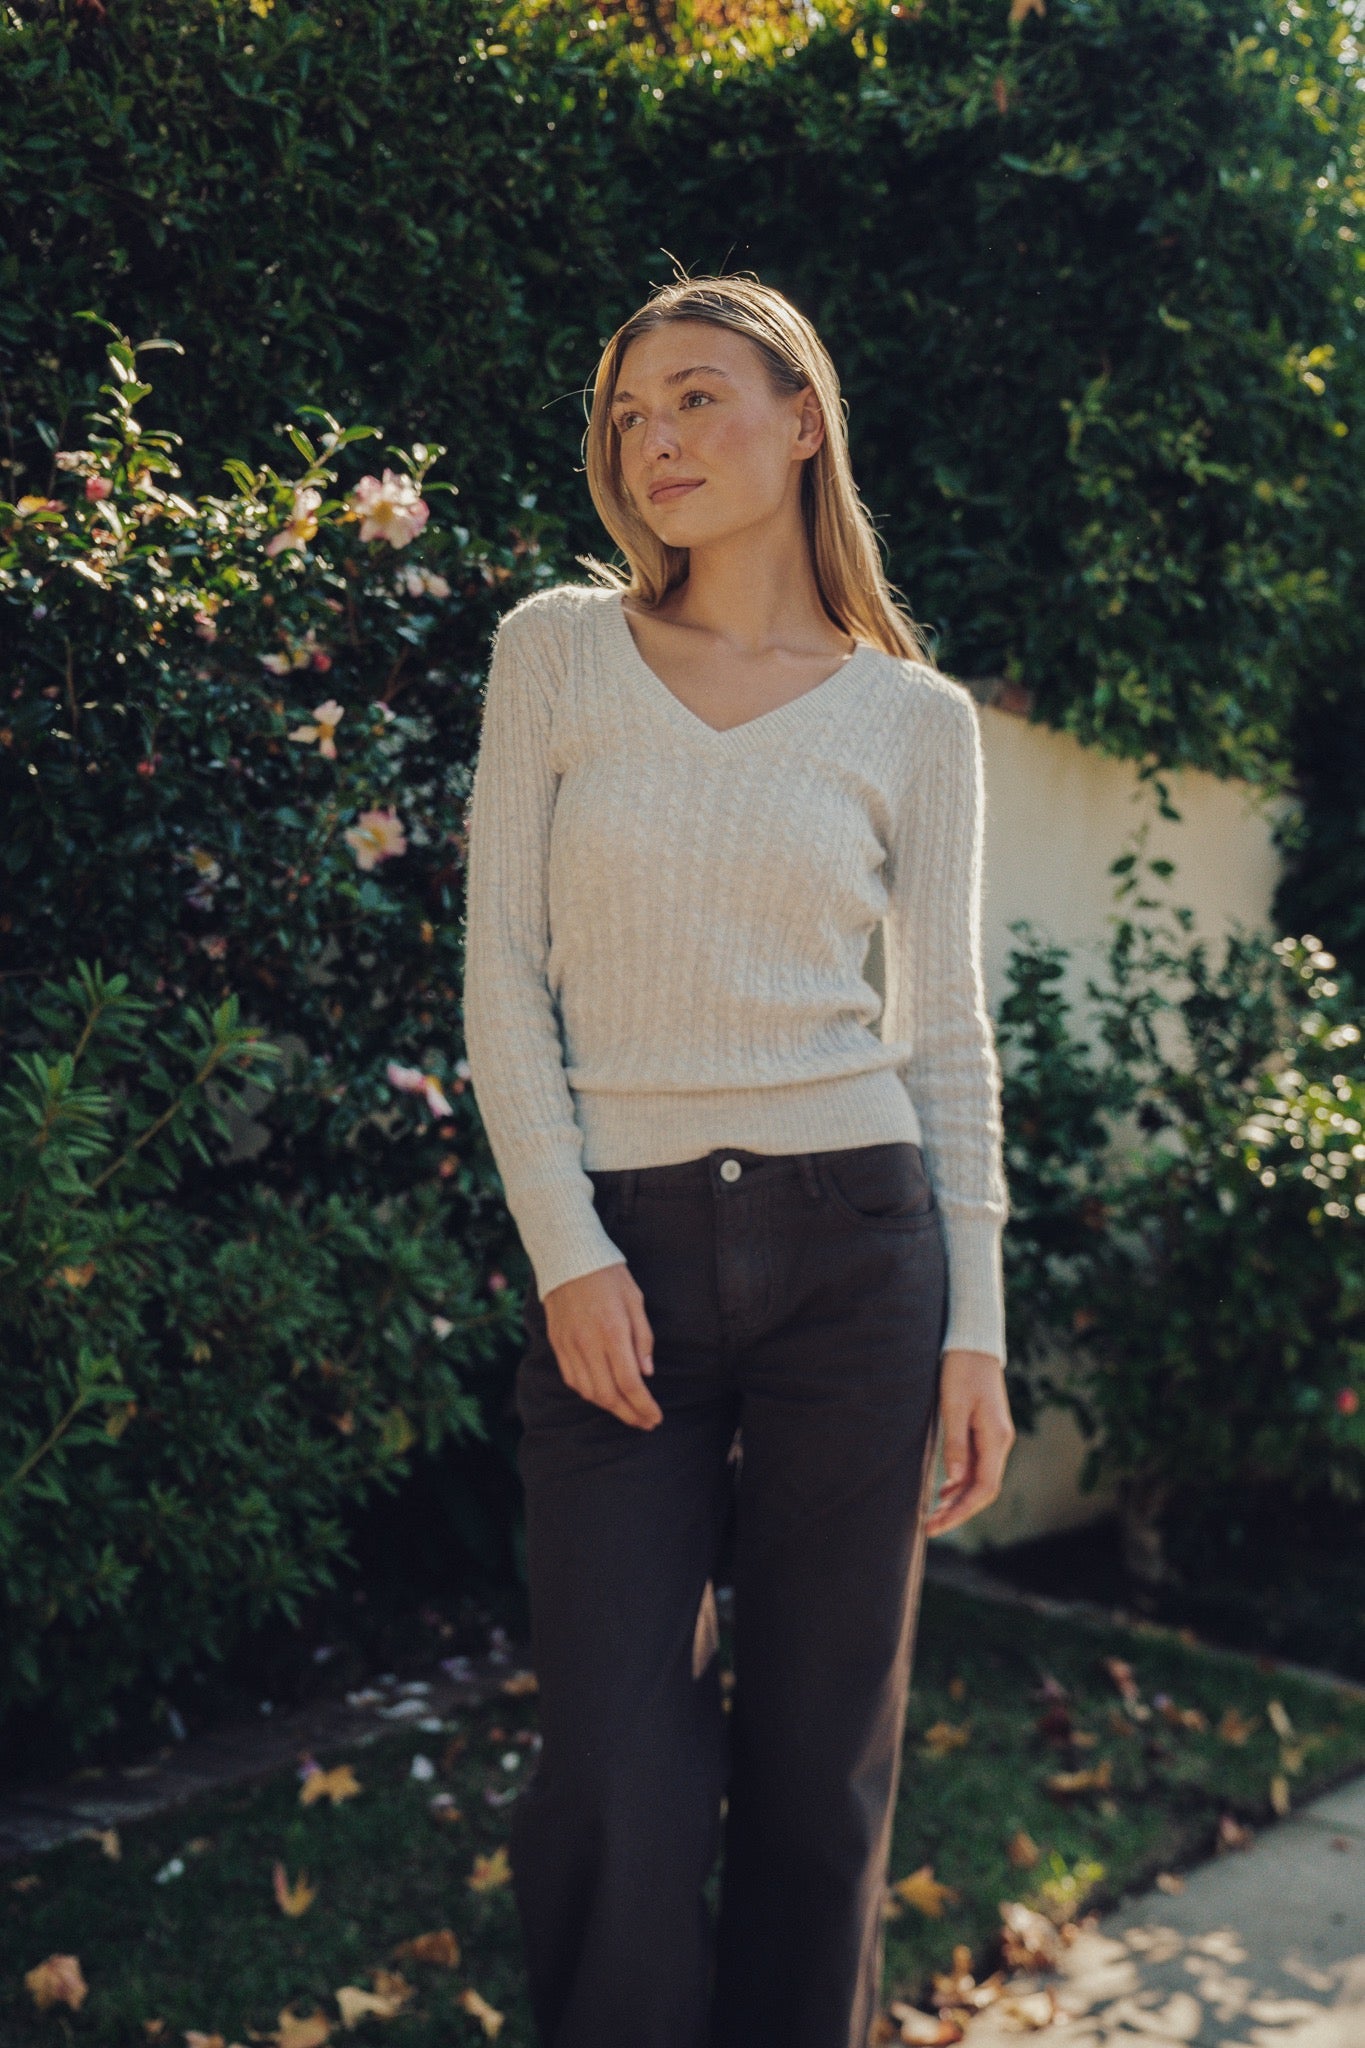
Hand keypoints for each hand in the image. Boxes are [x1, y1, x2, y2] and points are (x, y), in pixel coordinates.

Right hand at [541, 1261, 661, 1429]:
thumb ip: (642, 1339)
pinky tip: (603, 1395)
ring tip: (628, 1412)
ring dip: (610, 1407)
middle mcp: (589, 1344)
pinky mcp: (558, 1344)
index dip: (643, 1406)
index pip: (629, 1383)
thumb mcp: (636, 1301)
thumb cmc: (609, 1277)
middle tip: (645, 1422)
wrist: (569, 1259)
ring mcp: (570, 1346)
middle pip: (608, 1394)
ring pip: (589, 1392)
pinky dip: (589, 1394)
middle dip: (629, 1414)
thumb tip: (646, 1374)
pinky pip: (572, 1380)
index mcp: (613, 1332)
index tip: (656, 1417)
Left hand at [922, 1348, 1014, 1537]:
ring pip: (979, 1480)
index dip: (962, 1511)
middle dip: (958, 1511)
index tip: (937, 1524)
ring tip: (932, 1514)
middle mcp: (1000, 1442)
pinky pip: (976, 1465)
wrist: (973, 1342)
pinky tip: (944, 1491)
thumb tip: (954, 1482)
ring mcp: (994, 1437)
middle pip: (983, 1490)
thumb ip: (955, 1443)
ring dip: (958, 1499)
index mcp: (996, 1438)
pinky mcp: (985, 1431)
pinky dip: (960, 1482)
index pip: (985, 1488)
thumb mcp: (953, 1405)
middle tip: (929, 1527)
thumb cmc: (961, 1369)